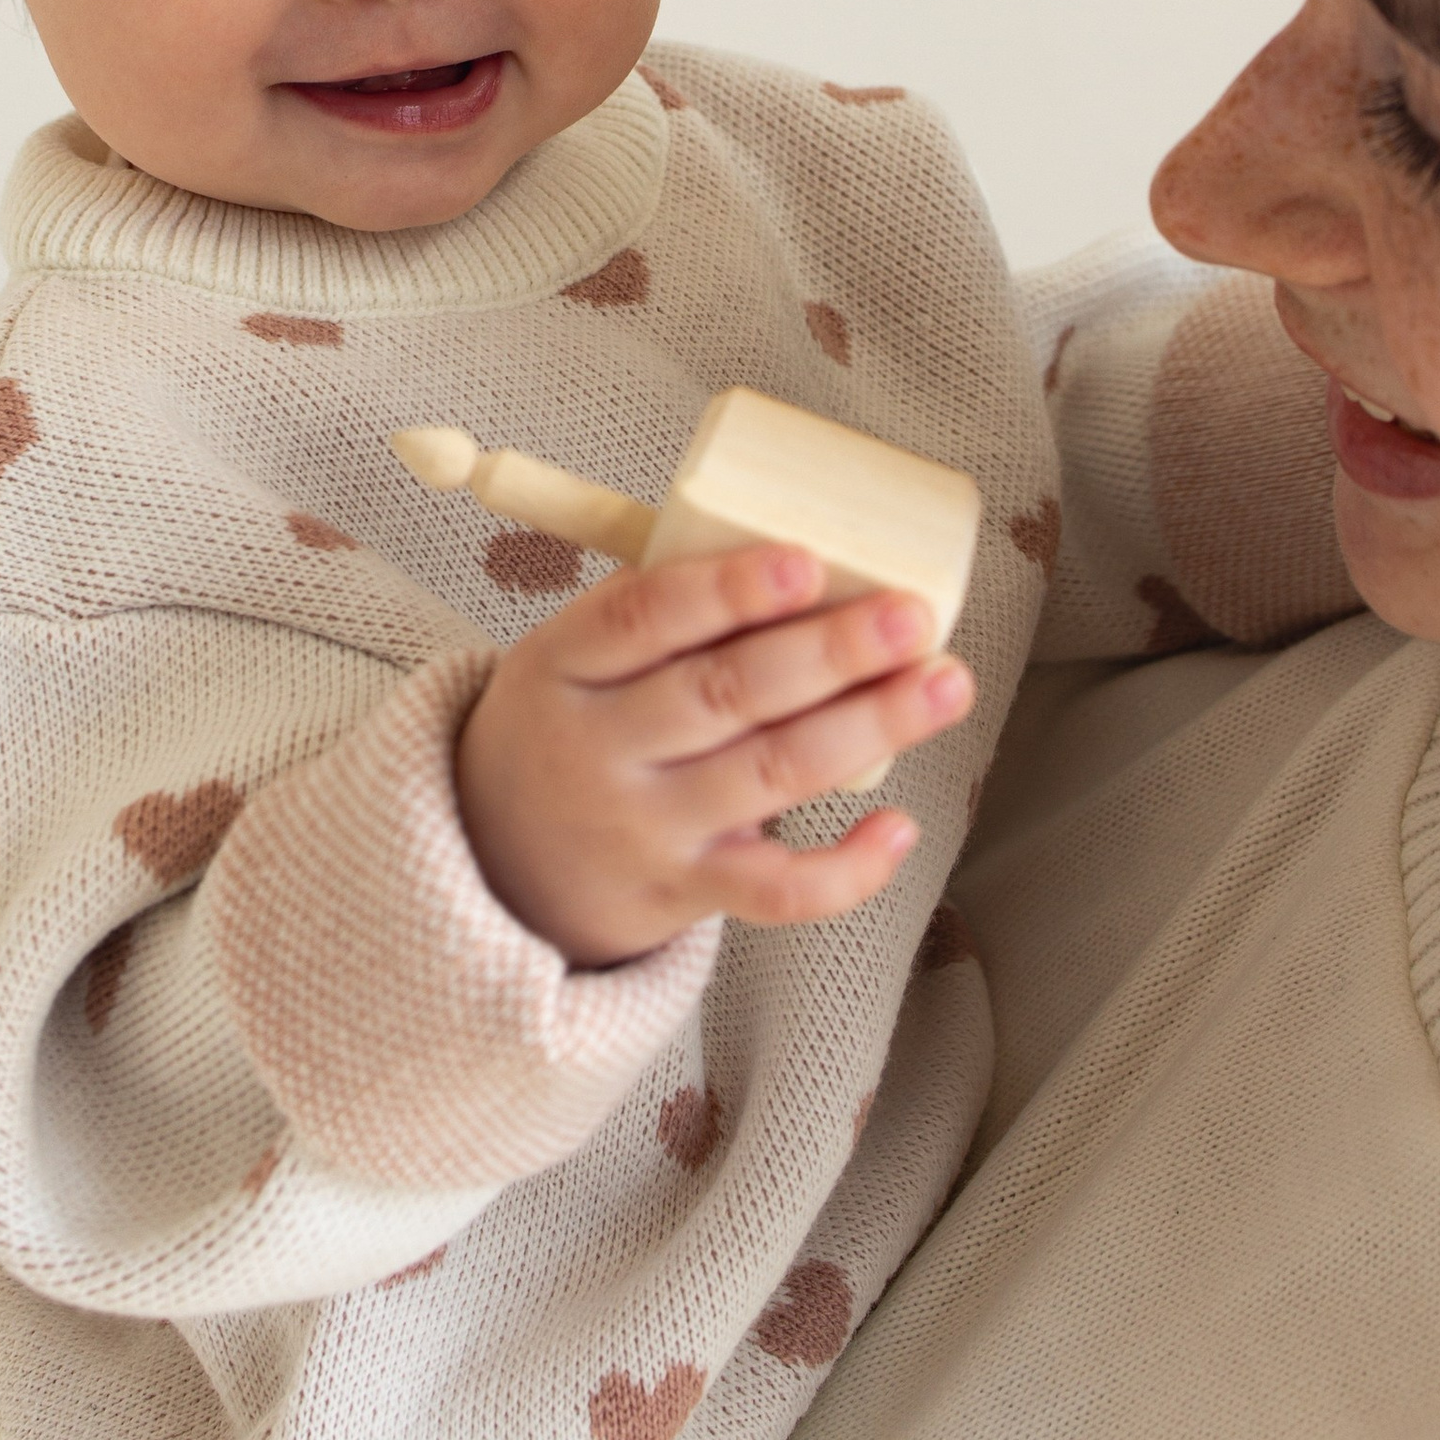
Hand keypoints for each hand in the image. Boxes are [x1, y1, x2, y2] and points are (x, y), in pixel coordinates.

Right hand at [456, 541, 972, 964]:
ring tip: (943, 683)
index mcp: (563, 667)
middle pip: (723, 695)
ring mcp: (645, 828)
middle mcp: (600, 751)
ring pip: (768, 774)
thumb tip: (796, 548)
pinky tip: (900, 826)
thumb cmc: (562, 732)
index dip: (726, 589)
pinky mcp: (685, 892)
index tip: (806, 560)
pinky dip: (845, 867)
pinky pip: (775, 892)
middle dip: (828, 651)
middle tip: (910, 615)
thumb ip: (653, 611)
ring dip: (867, 726)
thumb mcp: (566, 659)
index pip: (641, 618)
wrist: (496, 867)